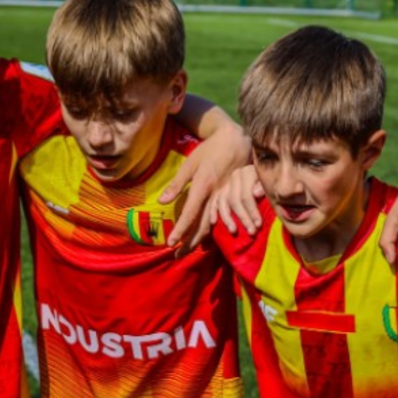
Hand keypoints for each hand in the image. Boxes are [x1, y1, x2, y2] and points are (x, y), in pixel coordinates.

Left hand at [162, 121, 251, 250]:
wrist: (236, 140)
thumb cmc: (210, 150)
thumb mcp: (190, 164)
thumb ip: (177, 184)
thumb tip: (161, 202)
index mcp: (203, 186)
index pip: (190, 213)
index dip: (181, 230)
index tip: (171, 244)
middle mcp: (215, 196)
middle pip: (202, 226)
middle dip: (190, 243)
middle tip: (177, 257)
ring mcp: (226, 198)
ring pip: (214, 225)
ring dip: (201, 240)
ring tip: (189, 252)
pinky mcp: (233, 197)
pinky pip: (224, 219)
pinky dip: (214, 231)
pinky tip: (207, 239)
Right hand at [207, 164, 263, 236]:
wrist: (264, 174)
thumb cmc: (270, 182)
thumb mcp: (270, 182)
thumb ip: (263, 187)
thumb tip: (255, 194)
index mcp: (247, 173)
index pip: (246, 195)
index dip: (252, 211)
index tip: (258, 225)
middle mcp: (235, 176)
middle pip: (234, 200)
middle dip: (243, 218)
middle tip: (251, 232)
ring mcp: (227, 183)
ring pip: (222, 202)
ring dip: (227, 218)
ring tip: (234, 231)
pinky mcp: (221, 190)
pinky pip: (214, 201)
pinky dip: (213, 211)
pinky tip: (214, 222)